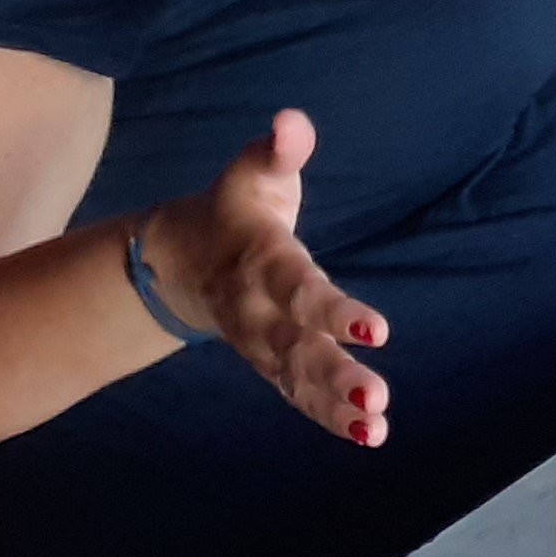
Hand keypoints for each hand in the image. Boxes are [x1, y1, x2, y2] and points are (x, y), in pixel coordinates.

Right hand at [145, 109, 390, 447]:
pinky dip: (327, 415)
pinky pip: (296, 393)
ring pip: (296, 379)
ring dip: (334, 406)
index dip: (333, 310)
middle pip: (296, 348)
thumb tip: (291, 122)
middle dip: (335, 375)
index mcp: (260, 261)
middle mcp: (257, 311)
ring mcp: (259, 343)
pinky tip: (368, 434)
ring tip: (376, 429)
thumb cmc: (237, 206)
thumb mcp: (255, 171)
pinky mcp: (268, 362)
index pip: (298, 288)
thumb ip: (281, 150)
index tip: (377, 330)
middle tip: (378, 399)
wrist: (177, 259)